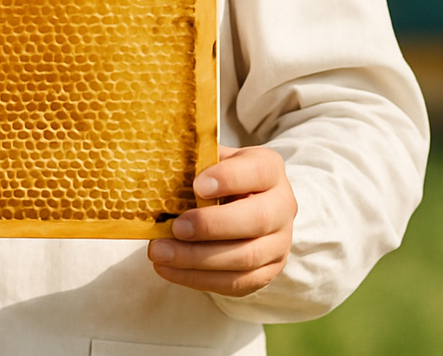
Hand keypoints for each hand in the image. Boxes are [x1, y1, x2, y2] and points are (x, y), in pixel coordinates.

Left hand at [147, 145, 296, 296]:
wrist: (248, 202)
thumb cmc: (222, 175)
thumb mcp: (213, 159)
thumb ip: (196, 163)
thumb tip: (159, 172)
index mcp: (269, 169)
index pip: (258, 171)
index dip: (229, 178)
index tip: (197, 185)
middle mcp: (282, 207)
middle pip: (256, 220)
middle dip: (211, 226)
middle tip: (176, 227)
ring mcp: (278, 244)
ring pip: (245, 258)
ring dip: (197, 258)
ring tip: (160, 252)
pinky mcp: (266, 273)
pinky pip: (235, 283)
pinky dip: (198, 278)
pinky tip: (169, 269)